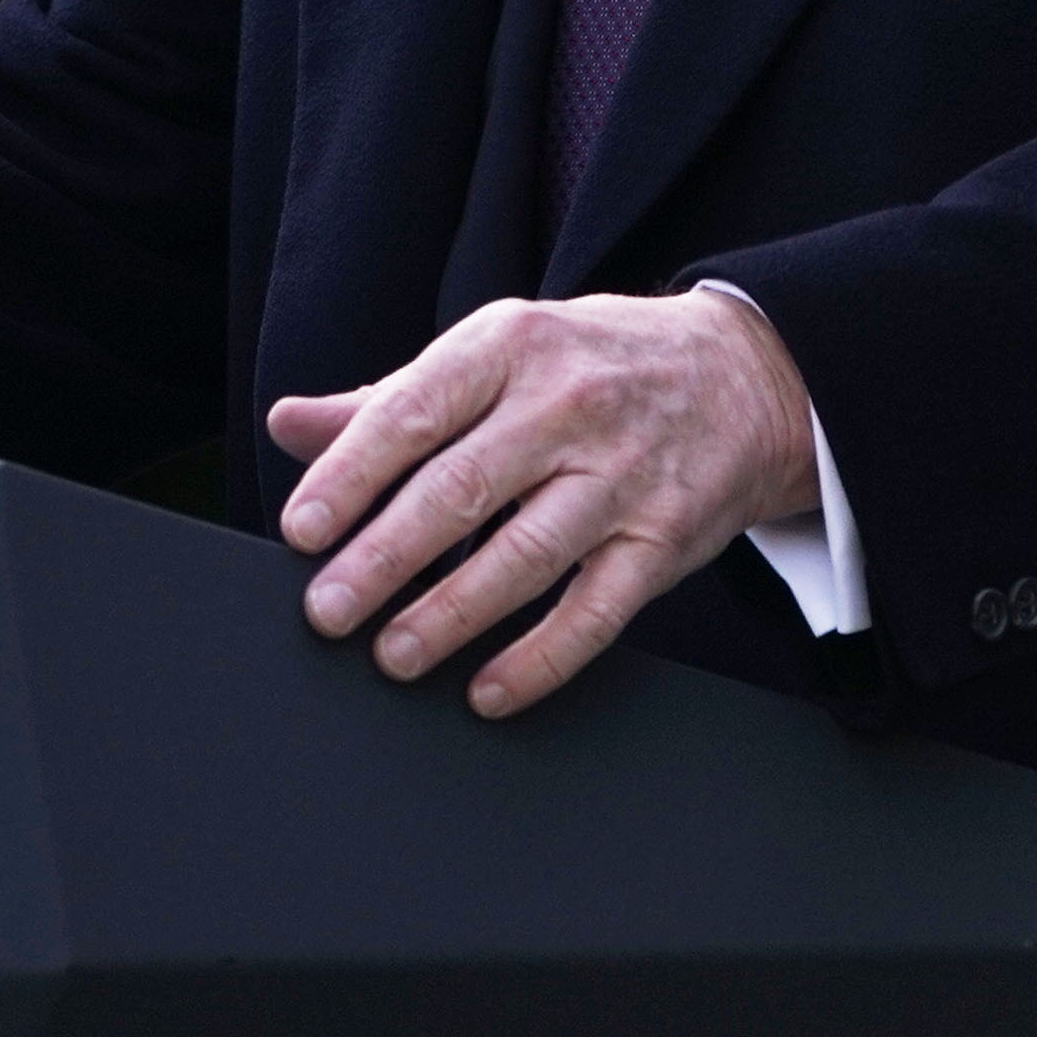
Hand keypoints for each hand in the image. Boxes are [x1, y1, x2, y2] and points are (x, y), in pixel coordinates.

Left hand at [266, 289, 819, 718]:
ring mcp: (623, 476)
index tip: (302, 530)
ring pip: (526, 556)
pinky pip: (596, 612)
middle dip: (384, 558)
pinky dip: (540, 659)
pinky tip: (488, 691)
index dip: (351, 474)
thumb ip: (393, 397)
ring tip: (392, 655)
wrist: (746, 374)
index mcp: (512, 346)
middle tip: (327, 610)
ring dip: (451, 614)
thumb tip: (290, 424)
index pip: (416, 411)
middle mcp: (570, 406)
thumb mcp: (499, 353)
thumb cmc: (595, 365)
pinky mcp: (664, 540)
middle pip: (462, 489)